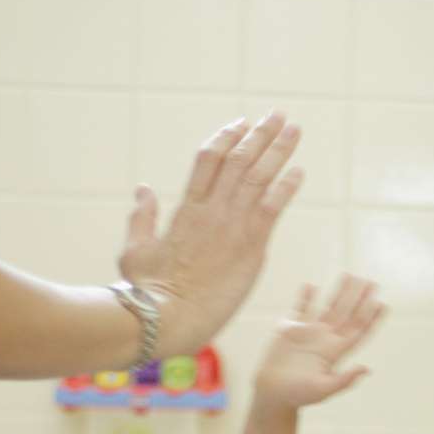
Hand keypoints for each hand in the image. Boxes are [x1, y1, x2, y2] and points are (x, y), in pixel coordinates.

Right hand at [119, 112, 303, 356]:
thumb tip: (143, 190)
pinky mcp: (251, 247)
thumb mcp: (134, 250)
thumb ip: (141, 218)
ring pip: (259, 176)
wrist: (168, 318)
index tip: (242, 124)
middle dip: (261, 135)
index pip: (208, 159)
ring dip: (279, 150)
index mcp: (185, 208)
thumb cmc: (146, 292)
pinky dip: (287, 187)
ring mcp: (232, 226)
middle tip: (278, 115)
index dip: (227, 137)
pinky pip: (273, 208)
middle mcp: (211, 211)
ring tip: (294, 129)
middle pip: (239, 160)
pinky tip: (300, 171)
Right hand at [254, 277, 385, 411]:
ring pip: (328, 307)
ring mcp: (309, 333)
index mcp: (335, 352)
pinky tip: (312, 286)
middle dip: (360, 298)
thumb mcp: (323, 390)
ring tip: (349, 275)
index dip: (372, 318)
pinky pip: (301, 309)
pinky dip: (306, 297)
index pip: (358, 330)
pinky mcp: (291, 330)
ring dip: (339, 292)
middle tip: (371, 282)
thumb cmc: (297, 395)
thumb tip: (366, 369)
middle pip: (347, 314)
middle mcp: (326, 339)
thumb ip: (344, 380)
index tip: (383, 303)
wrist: (272, 392)